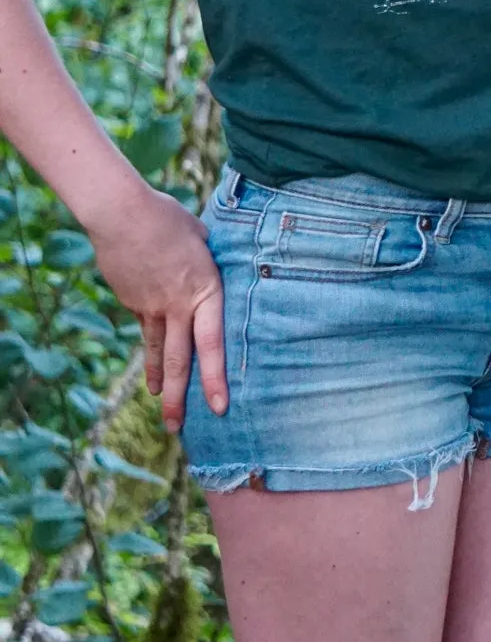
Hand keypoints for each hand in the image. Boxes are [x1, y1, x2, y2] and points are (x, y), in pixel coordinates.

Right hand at [83, 184, 226, 432]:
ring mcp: (149, 307)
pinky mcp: (130, 301)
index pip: (212, 345)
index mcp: (204, 291)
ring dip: (159, 380)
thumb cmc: (167, 218)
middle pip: (179, 360)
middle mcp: (177, 307)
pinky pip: (144, 323)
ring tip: (161, 402)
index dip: (215, 379)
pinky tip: (152, 339)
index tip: (219, 408)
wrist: (120, 213)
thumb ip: (207, 262)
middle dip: (179, 399)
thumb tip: (205, 270)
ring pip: (156, 351)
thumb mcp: (201, 239)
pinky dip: (148, 335)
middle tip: (177, 429)